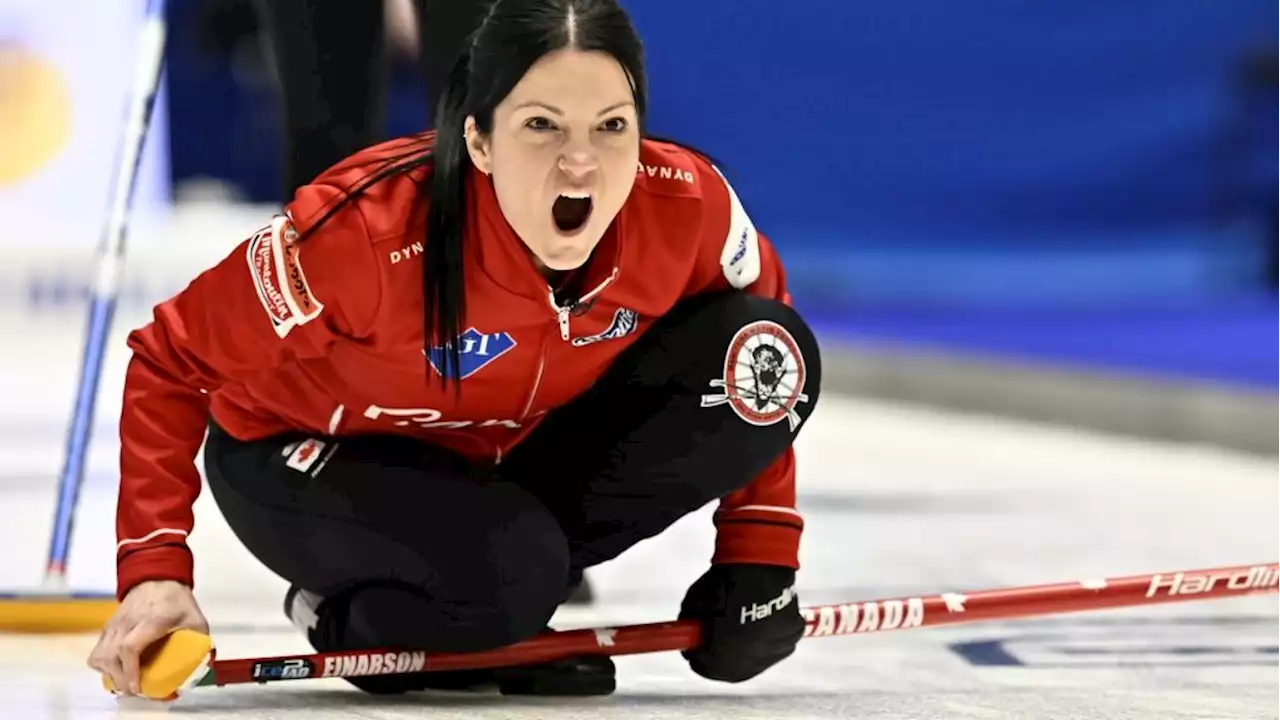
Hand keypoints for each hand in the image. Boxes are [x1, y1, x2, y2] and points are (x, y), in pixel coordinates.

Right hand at [87, 580, 208, 695]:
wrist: (156, 577)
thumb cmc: (176, 600)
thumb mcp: (195, 618)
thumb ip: (200, 641)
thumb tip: (205, 664)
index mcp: (152, 620)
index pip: (130, 647)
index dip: (130, 670)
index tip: (137, 686)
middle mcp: (128, 623)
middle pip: (112, 655)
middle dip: (120, 678)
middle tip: (133, 690)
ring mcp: (115, 625)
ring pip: (100, 655)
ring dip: (110, 673)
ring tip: (125, 682)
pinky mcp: (107, 628)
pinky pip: (97, 651)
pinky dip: (103, 665)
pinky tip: (117, 670)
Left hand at [678, 564, 803, 682]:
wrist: (756, 569)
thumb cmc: (721, 587)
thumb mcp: (692, 607)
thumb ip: (691, 626)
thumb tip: (691, 632)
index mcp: (720, 662)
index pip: (704, 668)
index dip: (699, 654)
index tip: (697, 643)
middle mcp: (749, 665)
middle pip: (733, 666)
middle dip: (725, 652)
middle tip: (720, 633)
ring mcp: (774, 652)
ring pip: (758, 653)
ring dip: (750, 643)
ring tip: (745, 619)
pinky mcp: (792, 636)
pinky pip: (778, 638)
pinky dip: (770, 630)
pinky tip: (764, 613)